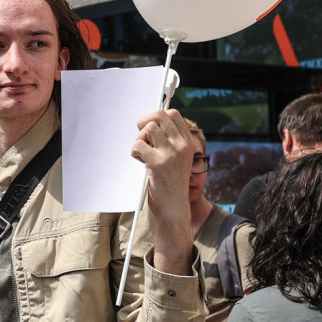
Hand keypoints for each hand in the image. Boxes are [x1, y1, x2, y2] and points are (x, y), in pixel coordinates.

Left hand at [132, 109, 195, 270]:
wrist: (174, 207)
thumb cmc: (171, 182)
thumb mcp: (177, 158)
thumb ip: (169, 141)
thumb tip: (150, 122)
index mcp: (187, 142)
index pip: (173, 113)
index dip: (157, 115)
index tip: (149, 126)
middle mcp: (182, 145)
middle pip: (159, 115)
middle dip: (145, 123)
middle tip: (142, 138)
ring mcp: (171, 153)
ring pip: (148, 129)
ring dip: (139, 139)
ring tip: (143, 153)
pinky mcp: (158, 163)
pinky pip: (138, 145)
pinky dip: (134, 152)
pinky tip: (140, 162)